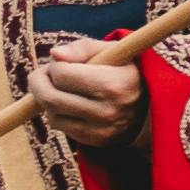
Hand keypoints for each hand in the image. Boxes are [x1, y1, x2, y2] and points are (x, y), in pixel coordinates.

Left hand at [22, 35, 143, 141]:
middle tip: (41, 75)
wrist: (151, 107)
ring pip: (52, 115)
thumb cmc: (126, 72)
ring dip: (47, 99)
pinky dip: (58, 114)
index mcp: (112, 84)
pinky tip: (69, 103)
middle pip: (51, 98)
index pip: (62, 75)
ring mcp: (101, 130)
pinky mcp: (96, 141)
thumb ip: (83, 48)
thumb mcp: (113, 51)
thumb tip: (54, 54)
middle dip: (38, 83)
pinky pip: (61, 128)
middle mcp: (106, 111)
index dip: (54, 66)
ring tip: (59, 88)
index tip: (59, 62)